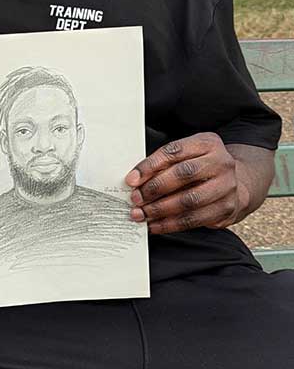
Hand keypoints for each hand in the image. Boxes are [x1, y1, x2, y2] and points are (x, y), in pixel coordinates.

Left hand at [125, 133, 245, 235]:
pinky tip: (155, 225)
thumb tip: (135, 180)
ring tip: (142, 214)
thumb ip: (164, 164)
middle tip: (136, 198)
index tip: (131, 179)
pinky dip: (170, 224)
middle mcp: (221, 163)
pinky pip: (194, 219)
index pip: (174, 151)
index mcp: (207, 143)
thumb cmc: (201, 168)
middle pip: (184, 174)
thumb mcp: (187, 155)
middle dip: (155, 188)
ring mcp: (227, 187)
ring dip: (160, 210)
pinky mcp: (227, 209)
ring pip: (189, 200)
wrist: (237, 184)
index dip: (150, 165)